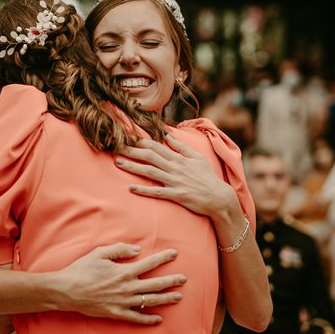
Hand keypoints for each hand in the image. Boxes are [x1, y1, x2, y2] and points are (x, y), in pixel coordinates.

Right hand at [53, 243, 185, 324]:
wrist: (66, 290)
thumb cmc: (82, 269)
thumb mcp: (99, 253)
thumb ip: (120, 250)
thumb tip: (137, 249)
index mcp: (124, 271)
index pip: (149, 263)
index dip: (163, 258)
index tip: (174, 254)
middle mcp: (127, 287)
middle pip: (155, 284)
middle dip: (171, 280)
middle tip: (184, 278)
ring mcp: (123, 302)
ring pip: (149, 301)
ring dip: (165, 299)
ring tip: (178, 297)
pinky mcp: (116, 313)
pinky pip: (136, 318)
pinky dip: (148, 319)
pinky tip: (159, 318)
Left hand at [115, 135, 237, 219]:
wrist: (219, 197)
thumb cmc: (207, 177)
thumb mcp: (197, 157)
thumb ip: (181, 147)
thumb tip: (168, 136)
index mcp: (179, 158)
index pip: (156, 146)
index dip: (140, 141)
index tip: (127, 137)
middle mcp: (175, 168)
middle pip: (149, 156)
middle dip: (132, 150)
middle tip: (115, 146)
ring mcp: (175, 181)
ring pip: (150, 172)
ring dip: (133, 167)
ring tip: (118, 162)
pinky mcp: (177, 195)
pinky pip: (157, 192)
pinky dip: (144, 190)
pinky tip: (131, 188)